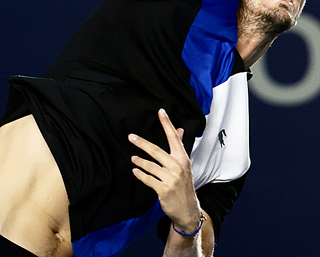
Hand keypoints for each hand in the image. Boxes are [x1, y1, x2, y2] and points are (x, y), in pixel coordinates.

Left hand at [129, 109, 201, 235]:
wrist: (188, 208)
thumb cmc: (184, 184)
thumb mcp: (184, 165)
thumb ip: (179, 147)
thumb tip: (179, 130)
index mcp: (183, 158)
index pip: (174, 138)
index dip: (167, 124)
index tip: (161, 112)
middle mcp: (178, 166)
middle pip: (157, 151)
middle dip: (142, 143)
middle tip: (131, 137)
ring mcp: (171, 179)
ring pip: (150, 166)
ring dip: (140, 161)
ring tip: (133, 158)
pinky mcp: (163, 190)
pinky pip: (148, 179)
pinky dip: (140, 175)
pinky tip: (135, 171)